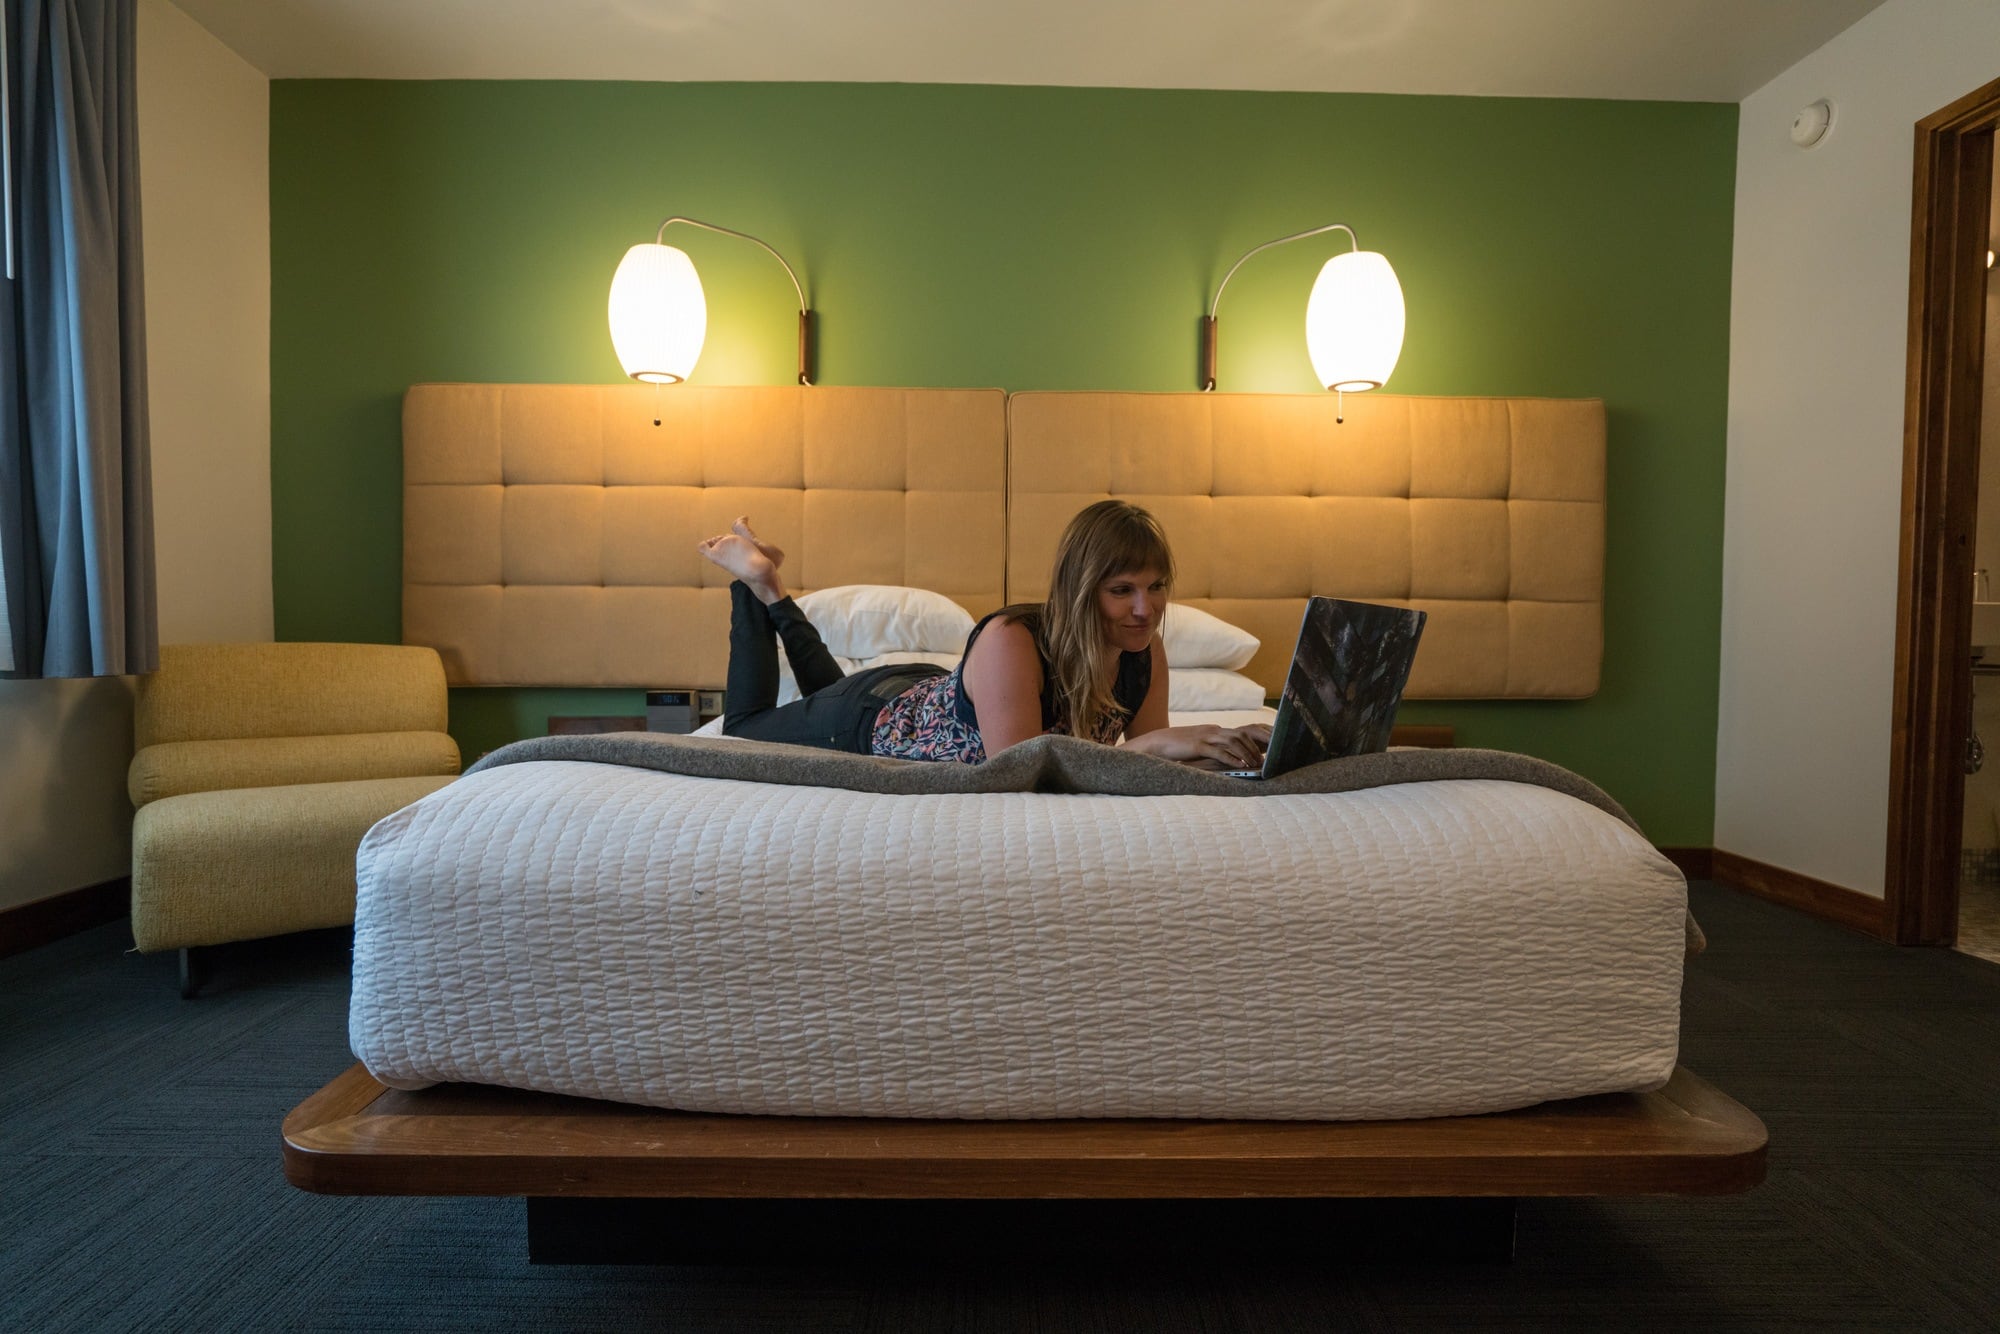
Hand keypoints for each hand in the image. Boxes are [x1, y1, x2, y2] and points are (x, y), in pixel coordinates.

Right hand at [1126, 723, 1268, 769]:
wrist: (1156, 742)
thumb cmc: (1177, 746)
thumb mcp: (1197, 743)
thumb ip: (1211, 746)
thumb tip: (1226, 755)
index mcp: (1213, 730)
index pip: (1240, 732)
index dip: (1254, 741)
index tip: (1265, 751)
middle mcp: (1212, 730)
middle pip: (1241, 734)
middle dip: (1255, 746)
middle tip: (1265, 759)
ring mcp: (1205, 737)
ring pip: (1233, 742)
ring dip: (1246, 753)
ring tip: (1256, 764)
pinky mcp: (1197, 746)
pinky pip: (1218, 752)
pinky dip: (1231, 759)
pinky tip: (1240, 766)